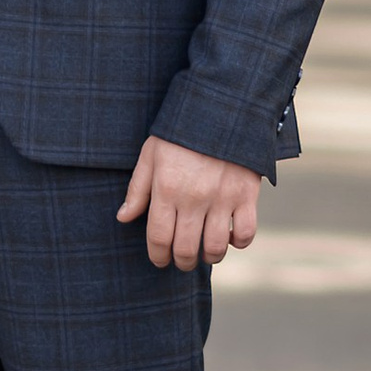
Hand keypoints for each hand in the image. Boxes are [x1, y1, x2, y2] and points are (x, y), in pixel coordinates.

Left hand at [119, 134, 260, 272]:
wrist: (222, 108)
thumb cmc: (181, 133)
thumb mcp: (151, 155)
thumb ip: (137, 190)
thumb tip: (123, 218)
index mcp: (167, 189)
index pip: (159, 238)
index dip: (157, 256)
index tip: (159, 260)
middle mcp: (195, 198)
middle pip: (186, 249)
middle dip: (181, 262)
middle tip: (181, 260)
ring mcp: (223, 198)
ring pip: (216, 248)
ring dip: (208, 257)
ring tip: (204, 252)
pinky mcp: (247, 195)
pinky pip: (246, 233)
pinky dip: (238, 242)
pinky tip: (230, 236)